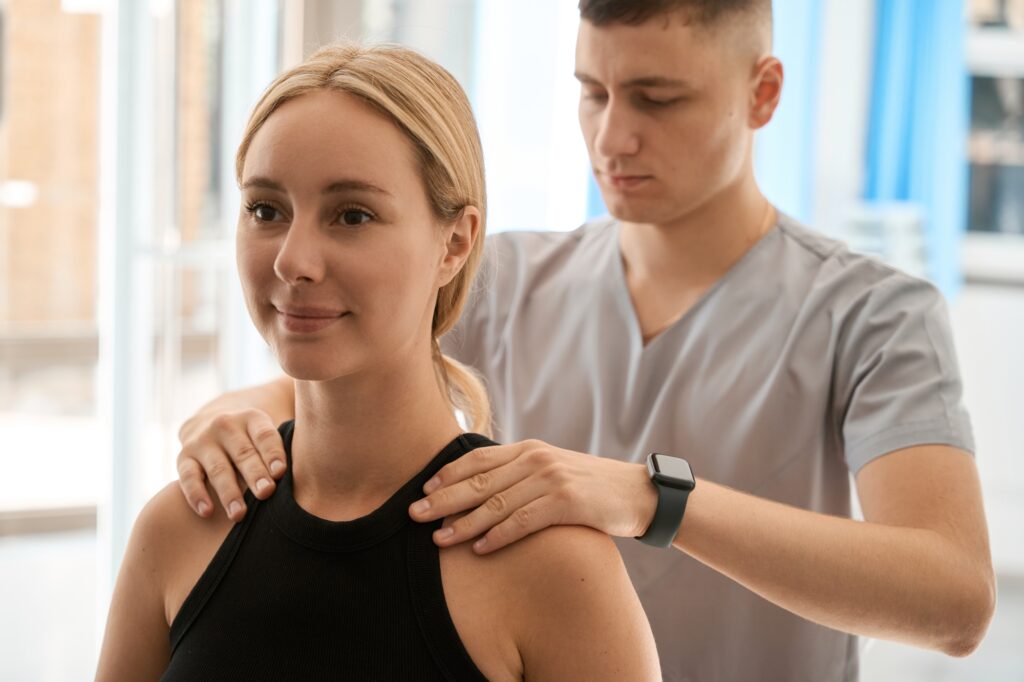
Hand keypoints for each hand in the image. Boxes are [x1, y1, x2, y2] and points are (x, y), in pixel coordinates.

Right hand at [176, 409, 287, 520]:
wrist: (210, 422)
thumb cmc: (252, 439)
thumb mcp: (266, 433)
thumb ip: (282, 450)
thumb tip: (309, 476)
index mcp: (252, 418)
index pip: (265, 435)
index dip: (273, 453)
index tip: (280, 472)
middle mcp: (225, 425)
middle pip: (243, 453)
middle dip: (254, 474)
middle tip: (266, 493)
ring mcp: (203, 441)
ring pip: (217, 468)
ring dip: (228, 492)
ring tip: (239, 514)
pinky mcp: (184, 457)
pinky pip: (188, 477)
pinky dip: (196, 495)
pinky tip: (207, 512)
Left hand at [408, 439, 657, 553]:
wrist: (636, 493)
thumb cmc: (589, 488)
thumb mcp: (552, 472)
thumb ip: (519, 475)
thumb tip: (480, 489)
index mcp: (529, 450)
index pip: (478, 459)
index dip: (448, 475)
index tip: (424, 491)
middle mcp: (536, 459)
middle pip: (479, 481)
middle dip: (443, 499)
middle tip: (414, 514)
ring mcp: (551, 479)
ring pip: (496, 503)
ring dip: (464, 523)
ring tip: (439, 539)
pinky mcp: (566, 502)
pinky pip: (523, 521)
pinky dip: (498, 535)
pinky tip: (479, 549)